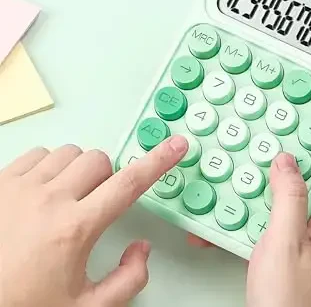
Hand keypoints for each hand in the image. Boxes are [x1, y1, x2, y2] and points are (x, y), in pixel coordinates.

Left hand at [0, 136, 187, 306]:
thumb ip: (127, 280)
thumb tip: (142, 249)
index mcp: (76, 229)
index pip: (130, 183)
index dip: (158, 161)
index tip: (175, 146)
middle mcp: (49, 200)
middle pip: (99, 160)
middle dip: (107, 177)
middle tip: (96, 201)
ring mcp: (20, 188)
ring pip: (68, 153)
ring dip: (77, 170)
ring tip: (67, 197)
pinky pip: (36, 154)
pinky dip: (47, 165)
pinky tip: (42, 190)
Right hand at [188, 149, 310, 306]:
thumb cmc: (290, 301)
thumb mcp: (286, 240)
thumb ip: (289, 197)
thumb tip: (287, 161)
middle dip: (299, 158)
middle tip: (282, 136)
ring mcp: (306, 238)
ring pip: (294, 197)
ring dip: (275, 182)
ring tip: (258, 164)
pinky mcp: (288, 248)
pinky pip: (276, 217)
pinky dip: (260, 206)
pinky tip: (242, 204)